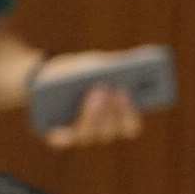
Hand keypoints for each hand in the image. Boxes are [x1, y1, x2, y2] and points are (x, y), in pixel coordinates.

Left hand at [30, 54, 150, 149]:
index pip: (131, 127)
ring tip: (90, 91)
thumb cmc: (82, 71)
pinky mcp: (56, 137)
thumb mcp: (102, 64)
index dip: (129, 112)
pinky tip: (62, 121)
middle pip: (111, 131)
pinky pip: (61, 140)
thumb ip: (125, 63)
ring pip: (88, 136)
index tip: (125, 91)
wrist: (46, 76)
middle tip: (108, 87)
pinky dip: (63, 133)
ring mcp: (79, 136)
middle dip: (110, 110)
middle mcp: (101, 132)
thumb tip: (148, 53)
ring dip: (91, 114)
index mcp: (118, 119)